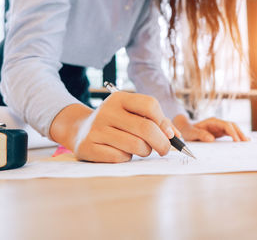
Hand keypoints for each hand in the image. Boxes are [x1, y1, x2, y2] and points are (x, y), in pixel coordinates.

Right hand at [50, 92, 179, 162]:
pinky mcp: (88, 147)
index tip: (170, 134)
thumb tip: (176, 136)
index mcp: (119, 98)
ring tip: (140, 149)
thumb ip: (157, 122)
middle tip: (165, 149)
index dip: (164, 122)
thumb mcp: (133, 114)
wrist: (80, 129)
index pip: (150, 105)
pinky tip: (121, 152)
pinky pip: (120, 157)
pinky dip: (127, 158)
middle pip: (146, 128)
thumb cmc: (116, 123)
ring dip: (145, 151)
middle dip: (162, 143)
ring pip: (136, 145)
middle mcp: (106, 111)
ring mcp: (96, 129)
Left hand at [173, 115, 249, 141]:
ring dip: (240, 135)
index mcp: (212, 122)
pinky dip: (236, 137)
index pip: (226, 125)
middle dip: (240, 133)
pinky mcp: (220, 132)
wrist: (186, 129)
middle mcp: (218, 123)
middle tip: (246, 142)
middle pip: (232, 126)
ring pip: (233, 129)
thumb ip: (200, 135)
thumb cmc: (188, 131)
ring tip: (247, 143)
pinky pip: (230, 133)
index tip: (237, 140)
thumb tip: (211, 139)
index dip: (232, 132)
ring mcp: (220, 127)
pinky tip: (242, 142)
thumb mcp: (191, 133)